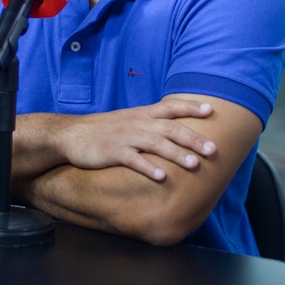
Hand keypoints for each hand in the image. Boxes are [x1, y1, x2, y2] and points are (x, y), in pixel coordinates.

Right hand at [50, 98, 216, 181]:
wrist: (72, 135)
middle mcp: (137, 123)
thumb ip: (150, 121)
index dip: (190, 108)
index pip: (170, 107)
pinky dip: (148, 168)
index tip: (210, 110)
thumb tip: (174, 125)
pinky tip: (162, 178)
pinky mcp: (113, 152)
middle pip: (169, 128)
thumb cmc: (104, 130)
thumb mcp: (129, 119)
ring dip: (176, 154)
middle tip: (213, 149)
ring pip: (155, 143)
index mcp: (142, 114)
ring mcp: (125, 137)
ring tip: (194, 164)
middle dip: (192, 138)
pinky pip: (133, 160)